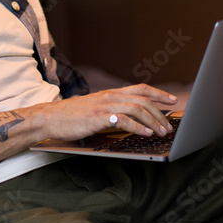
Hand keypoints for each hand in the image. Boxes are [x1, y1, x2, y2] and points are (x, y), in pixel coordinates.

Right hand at [35, 84, 177, 140]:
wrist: (50, 118)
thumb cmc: (72, 116)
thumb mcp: (95, 109)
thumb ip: (112, 110)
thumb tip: (131, 120)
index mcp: (110, 93)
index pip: (140, 88)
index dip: (158, 94)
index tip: (172, 100)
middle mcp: (110, 96)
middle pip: (143, 99)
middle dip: (160, 112)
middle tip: (169, 125)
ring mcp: (104, 105)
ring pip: (136, 108)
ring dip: (153, 120)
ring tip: (161, 131)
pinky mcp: (98, 117)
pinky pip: (124, 120)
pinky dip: (138, 127)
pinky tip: (146, 133)